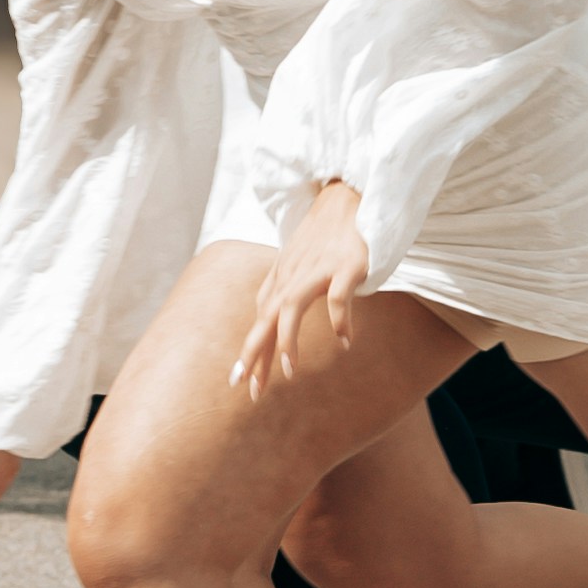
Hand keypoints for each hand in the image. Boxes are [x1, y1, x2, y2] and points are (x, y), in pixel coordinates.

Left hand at [236, 176, 378, 391]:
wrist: (347, 199)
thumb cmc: (320, 238)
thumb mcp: (293, 266)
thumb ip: (280, 292)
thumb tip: (270, 323)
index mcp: (280, 280)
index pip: (259, 321)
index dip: (250, 352)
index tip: (241, 383)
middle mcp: (292, 276)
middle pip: (266, 318)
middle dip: (256, 354)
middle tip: (250, 389)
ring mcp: (316, 270)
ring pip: (292, 307)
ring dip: (288, 338)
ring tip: (289, 369)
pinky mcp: (343, 266)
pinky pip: (337, 297)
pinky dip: (339, 320)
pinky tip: (345, 341)